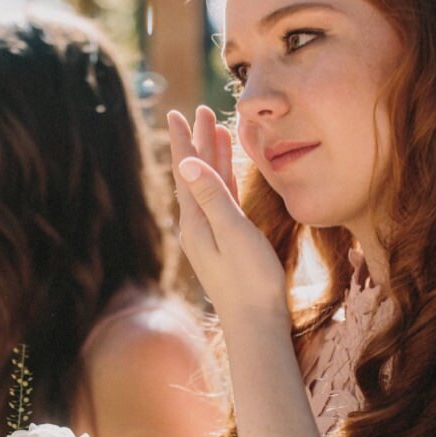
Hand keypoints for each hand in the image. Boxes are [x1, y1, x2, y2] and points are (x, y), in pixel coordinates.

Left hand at [167, 106, 286, 327]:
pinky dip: (222, 179)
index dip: (185, 140)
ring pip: (208, 186)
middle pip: (195, 174)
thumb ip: (211, 196)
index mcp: (195, 221)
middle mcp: (198, 226)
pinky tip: (227, 174)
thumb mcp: (232, 233)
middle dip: (197, 142)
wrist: (257, 325)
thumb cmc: (250, 280)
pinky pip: (221, 200)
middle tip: (197, 112)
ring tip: (213, 132)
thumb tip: (185, 163)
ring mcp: (211, 235)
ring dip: (211, 158)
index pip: (186, 171)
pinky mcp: (226, 243)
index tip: (178, 112)